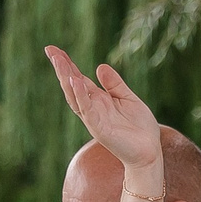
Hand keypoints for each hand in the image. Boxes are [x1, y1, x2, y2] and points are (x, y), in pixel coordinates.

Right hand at [43, 45, 164, 189]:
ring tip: (59, 61)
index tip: (54, 49)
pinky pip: (87, 111)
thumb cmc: (140, 128)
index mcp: (99, 100)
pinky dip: (81, 96)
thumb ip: (114, 84)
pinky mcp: (100, 129)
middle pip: (72, 85)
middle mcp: (93, 108)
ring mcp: (94, 119)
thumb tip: (99, 66)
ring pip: (75, 96)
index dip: (67, 64)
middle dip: (61, 68)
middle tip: (50, 50)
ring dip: (66, 79)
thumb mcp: (127, 98)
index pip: (78, 79)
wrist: (150, 152)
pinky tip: (77, 82)